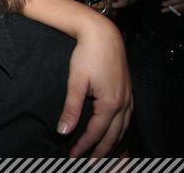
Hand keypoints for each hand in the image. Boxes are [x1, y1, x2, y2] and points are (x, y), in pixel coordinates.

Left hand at [60, 19, 131, 156]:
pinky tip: (113, 132)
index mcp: (110, 103)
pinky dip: (119, 130)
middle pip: (113, 135)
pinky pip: (126, 118)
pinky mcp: (128, 91)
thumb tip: (64, 130)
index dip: (84, 146)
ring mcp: (129, 97)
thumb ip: (71, 108)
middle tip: (89, 164)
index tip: (72, 156)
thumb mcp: (75, 82)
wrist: (103, 34)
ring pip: (122, 128)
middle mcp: (124, 103)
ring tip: (101, 154)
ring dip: (112, 143)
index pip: (96, 132)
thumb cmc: (87, 55)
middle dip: (100, 151)